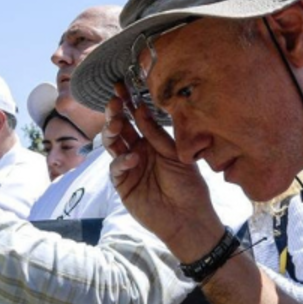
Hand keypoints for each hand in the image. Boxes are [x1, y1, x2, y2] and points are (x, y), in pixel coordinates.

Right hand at [103, 83, 224, 261]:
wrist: (189, 218)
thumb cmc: (189, 186)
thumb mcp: (177, 155)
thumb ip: (158, 134)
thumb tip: (142, 109)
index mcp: (152, 141)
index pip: (137, 118)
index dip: (129, 103)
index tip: (123, 86)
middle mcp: (138, 151)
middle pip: (121, 128)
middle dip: (116, 113)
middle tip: (116, 101)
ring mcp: (129, 167)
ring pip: (113, 145)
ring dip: (113, 132)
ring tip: (117, 122)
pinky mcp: (123, 185)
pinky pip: (116, 169)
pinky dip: (122, 162)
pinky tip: (133, 158)